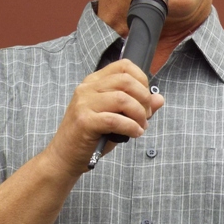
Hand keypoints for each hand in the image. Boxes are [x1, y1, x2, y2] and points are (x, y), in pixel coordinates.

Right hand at [43, 59, 164, 176]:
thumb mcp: (117, 117)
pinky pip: (115, 120)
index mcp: (94, 82)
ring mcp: (84, 103)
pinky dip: (131, 127)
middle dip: (144, 98)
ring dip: (139, 114)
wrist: (64, 157)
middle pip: (126, 81)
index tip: (146, 99)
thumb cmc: (91, 136)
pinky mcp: (84, 121)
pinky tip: (134, 134)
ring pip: (123, 99)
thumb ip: (137, 106)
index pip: (124, 66)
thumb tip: (159, 99)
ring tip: (141, 126)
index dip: (142, 80)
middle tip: (146, 115)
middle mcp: (88, 88)